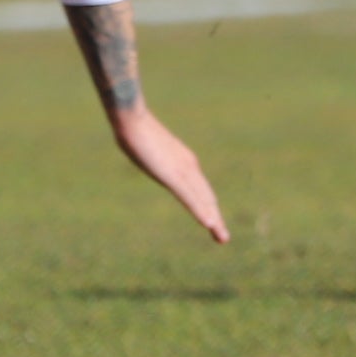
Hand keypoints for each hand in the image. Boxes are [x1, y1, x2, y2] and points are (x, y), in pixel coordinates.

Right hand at [110, 107, 229, 242]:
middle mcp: (188, 166)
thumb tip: (144, 151)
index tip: (213, 221)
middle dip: (214, 218)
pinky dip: (200, 211)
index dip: (206, 205)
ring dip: (212, 220)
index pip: (199, 188)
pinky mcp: (172, 176)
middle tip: (223, 238)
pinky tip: (209, 223)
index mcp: (184, 160)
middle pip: (205, 197)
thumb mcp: (147, 146)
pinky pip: (189, 197)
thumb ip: (152, 154)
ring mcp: (181, 171)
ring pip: (202, 200)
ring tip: (222, 238)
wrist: (132, 118)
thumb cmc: (135, 129)